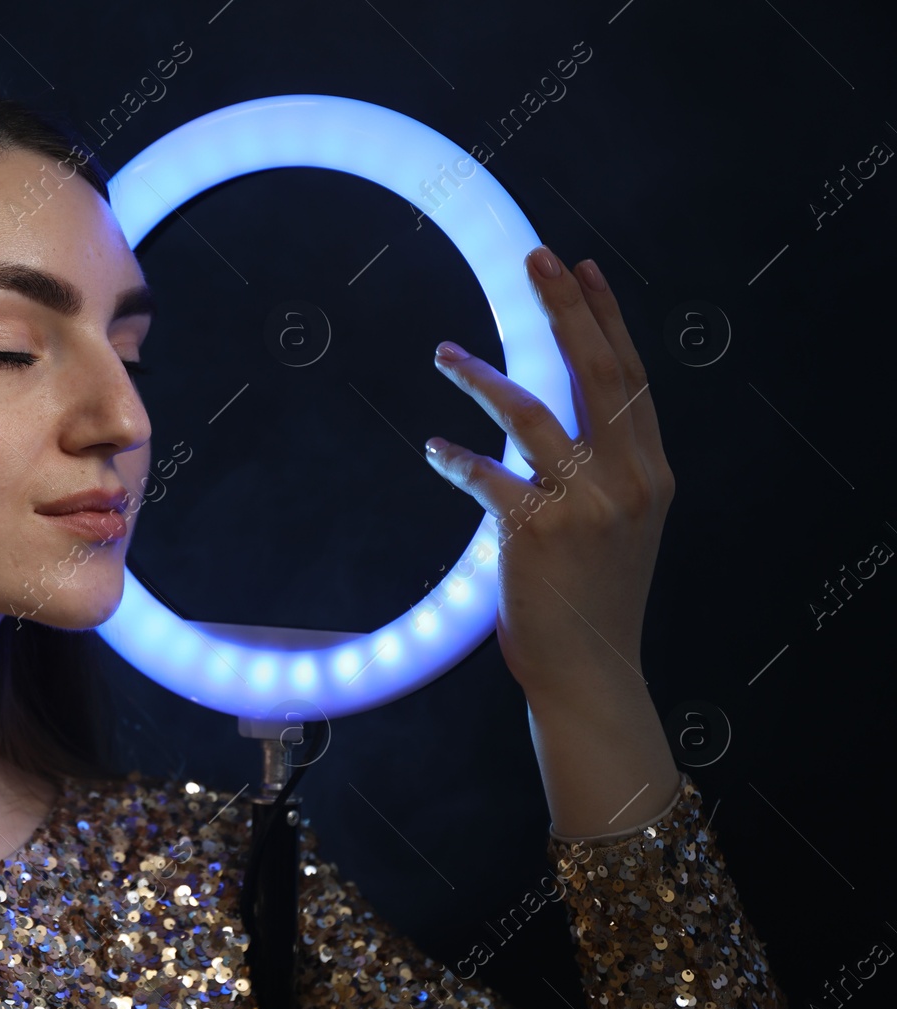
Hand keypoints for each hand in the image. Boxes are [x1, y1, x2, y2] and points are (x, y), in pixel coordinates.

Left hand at [423, 245, 675, 701]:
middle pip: (595, 372)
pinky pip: (486, 475)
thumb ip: (604, 470)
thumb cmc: (594, 600)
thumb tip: (559, 415)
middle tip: (534, 258)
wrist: (591, 673)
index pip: (630, 377)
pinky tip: (433, 448)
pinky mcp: (536, 532)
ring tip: (443, 353)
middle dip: (563, 307)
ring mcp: (585, 504)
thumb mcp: (622, 526)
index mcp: (652, 473)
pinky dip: (455, 458)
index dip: (604, 318)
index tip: (581, 268)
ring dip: (480, 377)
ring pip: (530, 412)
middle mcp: (628, 480)